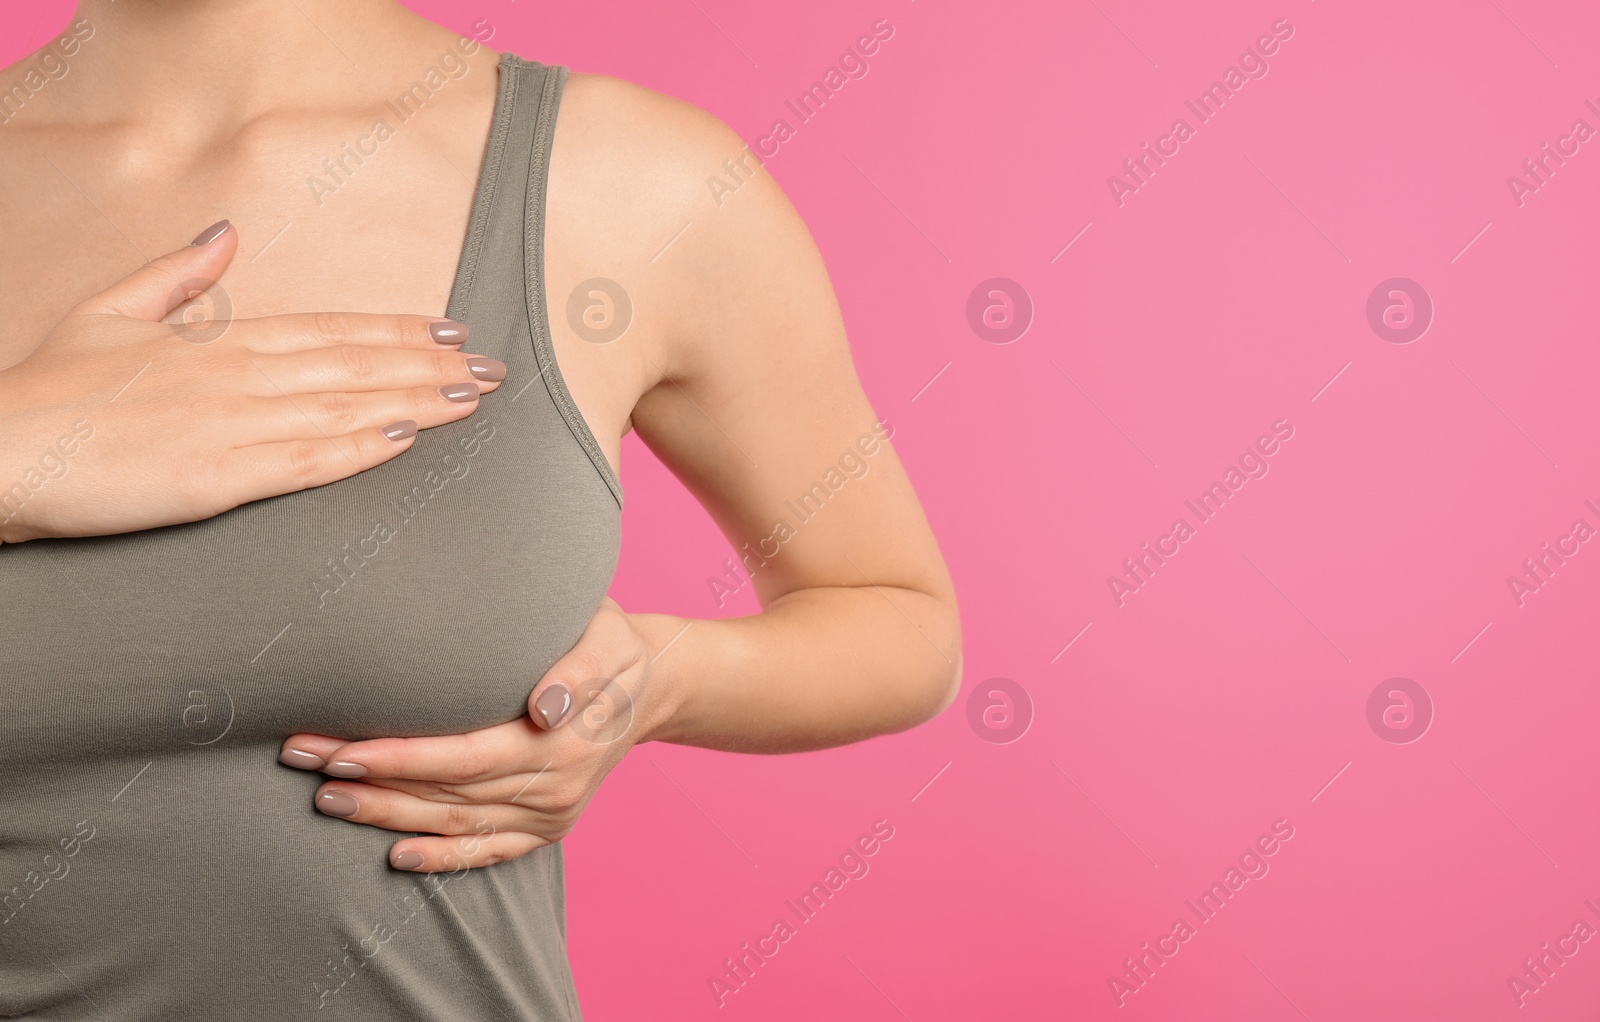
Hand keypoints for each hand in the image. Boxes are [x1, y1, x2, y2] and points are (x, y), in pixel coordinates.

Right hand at [0, 220, 504, 542]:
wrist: (1, 451)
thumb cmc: (50, 388)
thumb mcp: (109, 311)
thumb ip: (174, 274)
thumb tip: (224, 231)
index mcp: (218, 343)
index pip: (327, 330)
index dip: (393, 330)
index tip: (448, 328)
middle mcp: (237, 378)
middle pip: (352, 366)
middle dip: (428, 365)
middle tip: (493, 366)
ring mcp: (231, 427)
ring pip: (343, 410)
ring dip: (415, 402)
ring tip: (472, 398)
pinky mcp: (217, 478)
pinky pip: (304, 462)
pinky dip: (359, 448)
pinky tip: (406, 440)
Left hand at [277, 598, 661, 870]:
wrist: (651, 685)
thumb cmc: (612, 644)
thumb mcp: (607, 637)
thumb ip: (578, 668)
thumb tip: (545, 705)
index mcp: (561, 740)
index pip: (462, 756)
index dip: (399, 757)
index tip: (341, 749)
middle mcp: (553, 786)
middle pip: (446, 793)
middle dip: (371, 781)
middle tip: (304, 763)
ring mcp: (550, 813)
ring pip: (455, 824)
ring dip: (387, 817)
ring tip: (326, 799)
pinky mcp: (547, 828)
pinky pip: (488, 852)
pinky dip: (443, 860)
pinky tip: (396, 856)